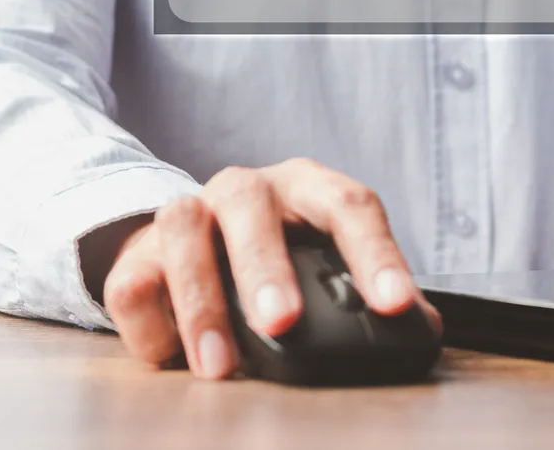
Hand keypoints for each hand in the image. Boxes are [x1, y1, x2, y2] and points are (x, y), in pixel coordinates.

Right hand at [102, 158, 440, 378]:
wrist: (197, 239)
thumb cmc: (282, 250)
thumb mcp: (327, 257)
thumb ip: (368, 287)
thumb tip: (420, 329)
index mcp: (308, 187)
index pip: (350, 206)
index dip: (375, 255)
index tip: (395, 304)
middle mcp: (246, 189)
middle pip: (252, 208)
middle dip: (266, 267)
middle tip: (282, 323)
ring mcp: (188, 213)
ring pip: (184, 232)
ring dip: (202, 302)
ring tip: (221, 365)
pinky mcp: (137, 253)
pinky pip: (133, 281)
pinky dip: (152, 324)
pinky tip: (173, 358)